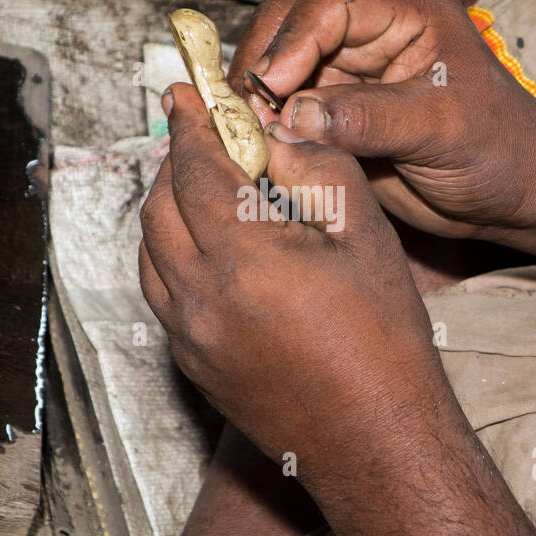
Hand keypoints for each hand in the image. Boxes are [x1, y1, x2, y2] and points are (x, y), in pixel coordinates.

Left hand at [138, 83, 453, 476]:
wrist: (375, 440)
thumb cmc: (384, 339)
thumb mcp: (364, 235)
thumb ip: (316, 168)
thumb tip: (275, 131)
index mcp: (244, 259)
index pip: (193, 169)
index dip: (190, 124)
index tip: (188, 95)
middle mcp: (200, 298)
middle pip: (159, 207)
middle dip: (176, 163)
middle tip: (206, 139)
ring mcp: (188, 337)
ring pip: (151, 251)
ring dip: (169, 210)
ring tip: (207, 190)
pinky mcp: (191, 364)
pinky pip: (161, 292)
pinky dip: (172, 255)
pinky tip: (210, 248)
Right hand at [228, 0, 535, 241]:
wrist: (512, 194)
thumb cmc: (499, 150)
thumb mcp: (441, 129)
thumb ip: (370, 118)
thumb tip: (295, 115)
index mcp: (406, 16)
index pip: (330, 2)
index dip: (292, 39)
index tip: (270, 87)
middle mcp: (371, 36)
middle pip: (291, 23)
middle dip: (263, 63)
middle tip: (248, 113)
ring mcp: (349, 74)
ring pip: (280, 66)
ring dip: (259, 97)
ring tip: (251, 135)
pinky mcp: (335, 113)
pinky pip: (286, 109)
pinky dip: (267, 126)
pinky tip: (260, 149)